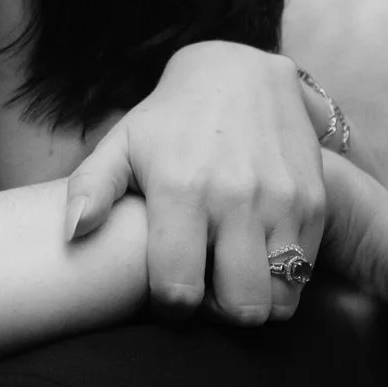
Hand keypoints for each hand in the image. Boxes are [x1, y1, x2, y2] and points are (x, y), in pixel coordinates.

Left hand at [64, 43, 326, 324]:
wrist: (241, 73)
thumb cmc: (169, 120)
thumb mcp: (121, 144)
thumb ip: (90, 189)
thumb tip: (72, 234)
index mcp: (181, 190)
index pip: (178, 290)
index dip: (169, 308)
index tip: (164, 293)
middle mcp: (236, 199)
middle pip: (239, 306)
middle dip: (217, 314)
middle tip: (204, 293)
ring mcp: (282, 202)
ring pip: (279, 300)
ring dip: (253, 301)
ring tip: (230, 279)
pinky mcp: (315, 203)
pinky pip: (304, 274)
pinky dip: (281, 280)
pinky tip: (255, 258)